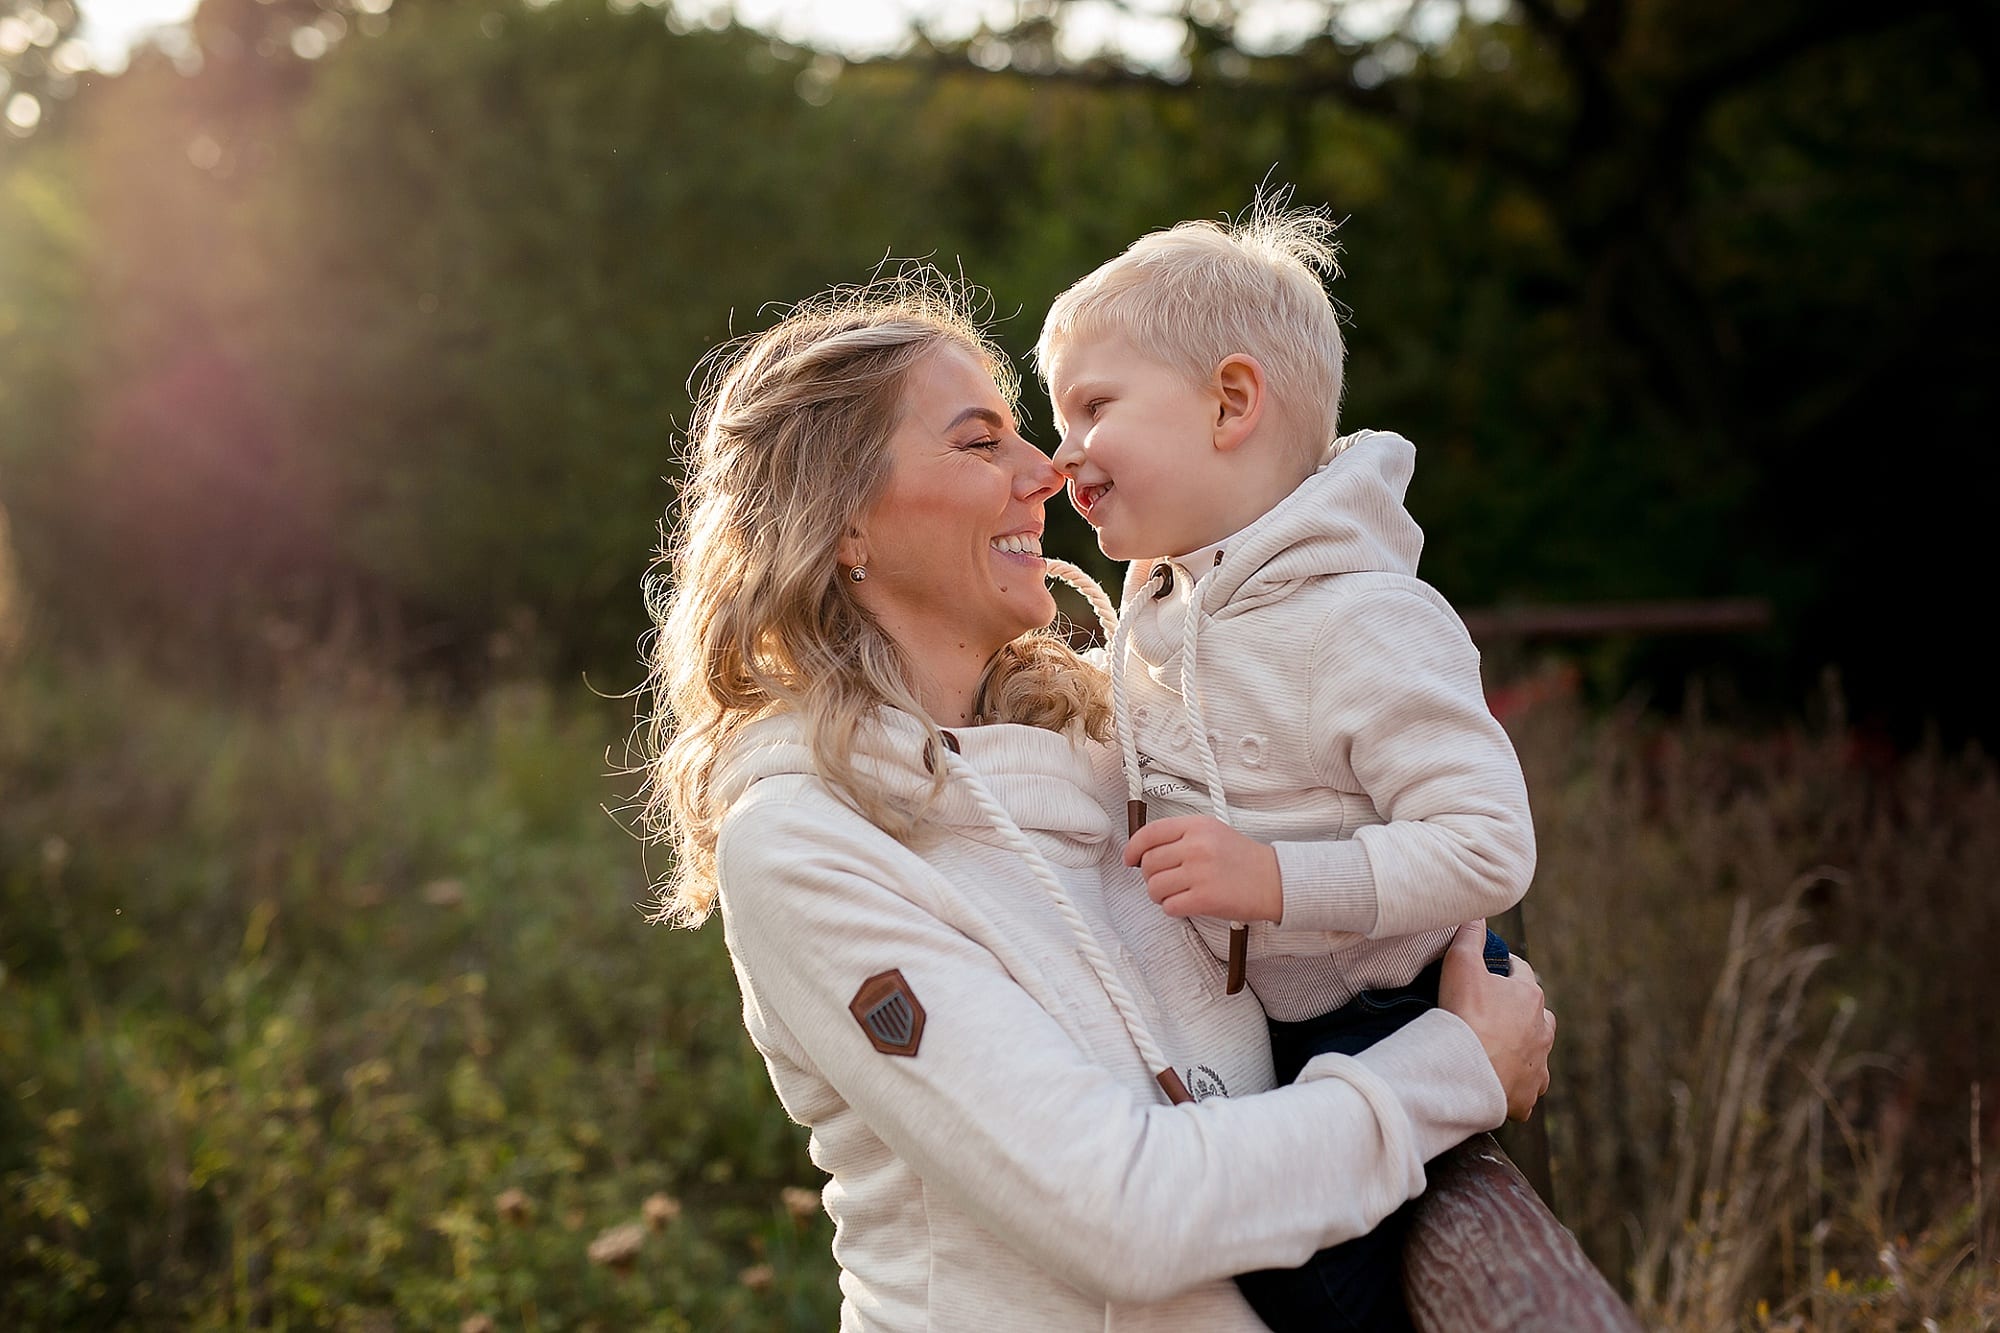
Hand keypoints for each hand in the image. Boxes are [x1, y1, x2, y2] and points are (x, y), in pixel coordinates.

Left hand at [1123, 815, 1283, 922]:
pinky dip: (1174, 908)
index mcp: (1197, 826)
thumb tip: (1145, 852)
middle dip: (1151, 876)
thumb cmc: (1245, 859)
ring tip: (1177, 894)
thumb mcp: (1213, 832)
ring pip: (1154, 887)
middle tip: (1166, 881)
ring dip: (1161, 895)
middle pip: (1149, 863)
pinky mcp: (1204, 898)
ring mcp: (1200, 872)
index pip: (1150, 833)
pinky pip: (1169, 906)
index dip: (1133, 848)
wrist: (1276, 880)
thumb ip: (1181, 836)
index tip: (1130, 859)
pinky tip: (1188, 903)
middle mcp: (1196, 846)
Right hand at [1437, 920, 1554, 1121]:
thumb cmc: (1466, 1016)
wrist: (1466, 1072)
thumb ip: (1469, 936)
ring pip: (1538, 1053)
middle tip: (1495, 1012)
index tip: (1490, 968)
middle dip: (1522, 1011)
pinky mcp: (1527, 1093)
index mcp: (1529, 996)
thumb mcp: (1461, 964)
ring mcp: (1537, 1064)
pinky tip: (1501, 1083)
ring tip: (1501, 1050)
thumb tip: (1475, 913)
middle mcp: (1542, 1030)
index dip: (1504, 967)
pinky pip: (1527, 1088)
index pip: (1521, 971)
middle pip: (1538, 1014)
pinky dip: (1517, 1085)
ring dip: (1525, 1050)